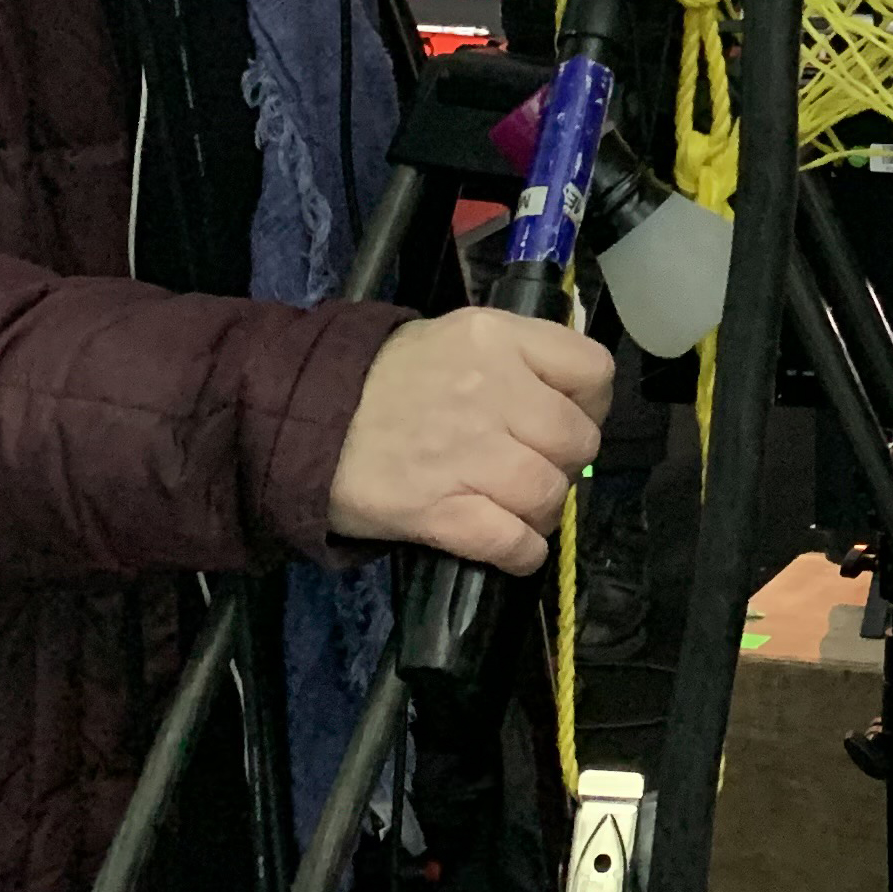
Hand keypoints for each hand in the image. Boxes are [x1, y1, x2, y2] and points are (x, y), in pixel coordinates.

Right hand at [327, 309, 614, 571]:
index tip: (568, 422)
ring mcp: (465, 452)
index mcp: (497, 338)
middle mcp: (490, 390)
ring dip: (542, 512)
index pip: (591, 370)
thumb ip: (514, 357)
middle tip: (538, 471)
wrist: (302, 417)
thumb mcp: (454, 339)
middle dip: (566, 465)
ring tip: (520, 510)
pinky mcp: (436, 509)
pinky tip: (512, 549)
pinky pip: (510, 540)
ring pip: (547, 493)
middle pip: (576, 441)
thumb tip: (567, 395)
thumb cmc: (384, 379)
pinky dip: (522, 553)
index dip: (590, 406)